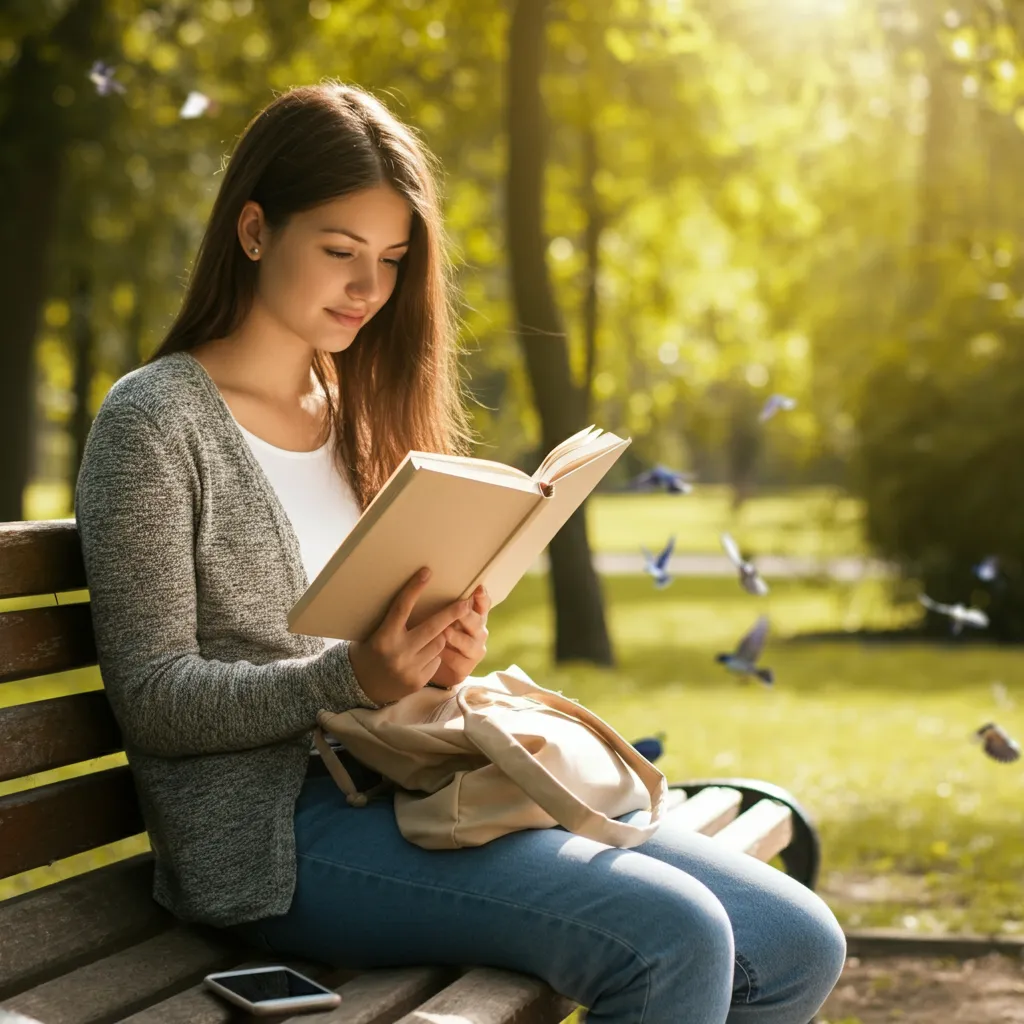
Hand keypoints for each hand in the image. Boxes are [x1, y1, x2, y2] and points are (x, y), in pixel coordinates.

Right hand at [348, 567, 472, 706]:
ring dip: (439, 637)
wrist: (360, 687)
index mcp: (384, 636)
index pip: (401, 607)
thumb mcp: (375, 633)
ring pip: (438, 644)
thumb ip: (393, 622)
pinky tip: (419, 659)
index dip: (414, 588)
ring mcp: (410, 668)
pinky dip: (433, 656)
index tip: (427, 573)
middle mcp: (398, 652)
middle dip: (452, 613)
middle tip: (466, 602)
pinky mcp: (418, 681)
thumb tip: (415, 599)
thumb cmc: (368, 652)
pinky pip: (436, 661)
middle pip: (432, 627)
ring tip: (426, 639)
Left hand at [430, 584, 489, 688]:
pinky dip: (449, 656)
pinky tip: (438, 654)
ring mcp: (475, 649)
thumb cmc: (433, 633)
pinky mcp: (467, 666)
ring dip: (457, 637)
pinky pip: (459, 660)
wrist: (429, 666)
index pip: (483, 604)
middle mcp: (478, 631)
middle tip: (461, 607)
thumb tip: (428, 580)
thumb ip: (440, 603)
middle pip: (478, 621)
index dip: (482, 597)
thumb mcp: (436, 616)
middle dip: (468, 615)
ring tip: (446, 632)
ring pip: (470, 642)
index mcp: (474, 615)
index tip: (478, 589)